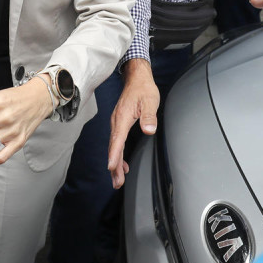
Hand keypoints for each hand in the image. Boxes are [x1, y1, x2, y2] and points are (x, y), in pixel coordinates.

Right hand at [108, 59, 159, 188]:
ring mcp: (117, 123)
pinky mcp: (119, 124)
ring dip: (115, 164)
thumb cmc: (143, 89)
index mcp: (123, 117)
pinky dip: (118, 155)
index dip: (115, 154)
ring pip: (113, 146)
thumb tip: (148, 129)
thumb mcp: (150, 101)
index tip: (112, 167)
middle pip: (113, 147)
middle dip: (114, 166)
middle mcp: (116, 122)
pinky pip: (116, 142)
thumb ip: (149, 116)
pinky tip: (122, 165)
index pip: (117, 139)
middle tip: (117, 183)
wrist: (137, 79)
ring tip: (118, 180)